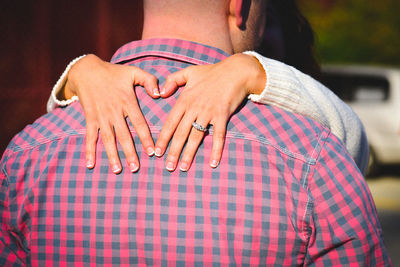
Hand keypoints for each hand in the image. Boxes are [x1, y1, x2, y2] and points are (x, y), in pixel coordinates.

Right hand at [65, 54, 159, 172]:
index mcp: (127, 101)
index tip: (152, 152)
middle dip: (130, 153)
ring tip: (118, 170)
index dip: (145, 138)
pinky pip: (90, 136)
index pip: (139, 123)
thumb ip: (149, 80)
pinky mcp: (90, 118)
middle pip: (123, 135)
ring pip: (108, 139)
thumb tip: (159, 94)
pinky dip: (89, 150)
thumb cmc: (114, 72)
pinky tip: (90, 164)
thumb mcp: (134, 72)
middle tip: (135, 168)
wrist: (87, 70)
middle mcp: (114, 111)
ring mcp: (101, 116)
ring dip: (112, 155)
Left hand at [154, 53, 265, 170]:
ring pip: (196, 136)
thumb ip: (172, 80)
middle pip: (181, 133)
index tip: (157, 152)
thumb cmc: (212, 72)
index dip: (163, 138)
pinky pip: (218, 135)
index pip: (170, 122)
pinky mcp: (222, 115)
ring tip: (184, 167)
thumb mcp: (189, 72)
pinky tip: (213, 163)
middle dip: (173, 151)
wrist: (235, 71)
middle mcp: (194, 107)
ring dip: (189, 153)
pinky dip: (216, 149)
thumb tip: (161, 93)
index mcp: (185, 99)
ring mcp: (208, 112)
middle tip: (168, 167)